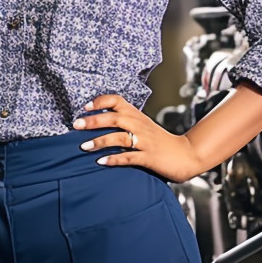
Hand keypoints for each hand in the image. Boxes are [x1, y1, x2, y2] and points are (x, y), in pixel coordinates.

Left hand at [73, 94, 203, 182]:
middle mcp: (140, 126)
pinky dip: (115, 159)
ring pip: (119, 137)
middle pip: (114, 118)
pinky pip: (130, 157)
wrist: (186, 155)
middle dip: (94, 121)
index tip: (85, 107)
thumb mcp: (143, 126)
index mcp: (137, 116)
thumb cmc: (160, 142)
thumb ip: (125, 122)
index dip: (100, 102)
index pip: (117, 101)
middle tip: (76, 125)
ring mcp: (145, 141)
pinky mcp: (149, 157)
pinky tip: (101, 161)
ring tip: (83, 146)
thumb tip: (98, 121)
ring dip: (100, 141)